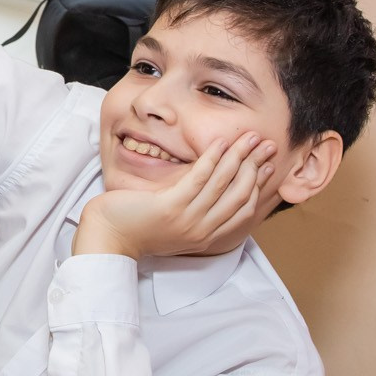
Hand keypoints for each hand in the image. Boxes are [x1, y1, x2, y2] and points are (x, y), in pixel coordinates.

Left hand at [74, 130, 277, 259]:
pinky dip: (212, 159)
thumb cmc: (137, 226)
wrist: (109, 237)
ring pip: (223, 184)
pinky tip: (220, 143)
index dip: (258, 185)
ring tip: (250, 137)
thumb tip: (212, 189)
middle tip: (267, 145)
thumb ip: (197, 211)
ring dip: (240, 157)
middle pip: (241, 195)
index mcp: (206, 236)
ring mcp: (187, 220)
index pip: (244, 210)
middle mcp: (202, 231)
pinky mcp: (170, 208)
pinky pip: (198, 179)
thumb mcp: (175, 223)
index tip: (267, 165)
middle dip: (256, 166)